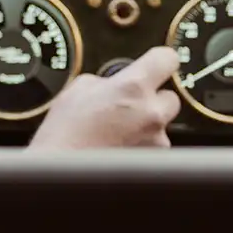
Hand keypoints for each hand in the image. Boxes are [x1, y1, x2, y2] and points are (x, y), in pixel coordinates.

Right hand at [26, 46, 181, 149]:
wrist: (61, 174)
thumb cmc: (64, 135)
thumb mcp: (77, 89)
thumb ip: (106, 80)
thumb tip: (115, 83)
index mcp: (132, 87)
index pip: (167, 58)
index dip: (161, 59)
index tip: (158, 63)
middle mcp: (151, 113)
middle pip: (170, 96)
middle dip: (152, 99)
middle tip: (127, 106)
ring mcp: (157, 142)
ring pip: (162, 125)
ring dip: (146, 125)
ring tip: (116, 132)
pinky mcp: (156, 163)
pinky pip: (155, 147)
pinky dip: (141, 146)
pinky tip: (118, 148)